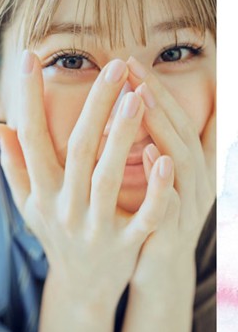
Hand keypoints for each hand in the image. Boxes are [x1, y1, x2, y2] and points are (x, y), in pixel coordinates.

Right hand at [0, 52, 175, 311]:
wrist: (83, 289)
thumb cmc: (58, 236)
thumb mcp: (31, 204)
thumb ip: (16, 166)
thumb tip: (1, 125)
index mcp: (42, 192)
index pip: (31, 138)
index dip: (29, 98)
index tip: (31, 57)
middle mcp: (65, 208)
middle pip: (77, 151)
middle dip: (94, 107)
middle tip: (114, 65)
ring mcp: (94, 227)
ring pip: (107, 177)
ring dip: (121, 137)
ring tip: (137, 96)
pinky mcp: (125, 243)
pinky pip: (143, 216)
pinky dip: (154, 191)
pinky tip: (164, 159)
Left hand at [125, 58, 214, 287]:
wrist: (154, 273)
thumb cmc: (153, 219)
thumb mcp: (160, 178)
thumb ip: (159, 142)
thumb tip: (145, 101)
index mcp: (193, 167)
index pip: (183, 118)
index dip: (166, 87)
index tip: (142, 58)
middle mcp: (197, 183)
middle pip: (183, 131)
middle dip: (160, 96)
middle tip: (133, 65)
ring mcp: (188, 208)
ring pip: (183, 159)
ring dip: (163, 126)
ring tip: (142, 97)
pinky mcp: (172, 232)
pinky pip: (172, 201)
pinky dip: (163, 178)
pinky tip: (149, 154)